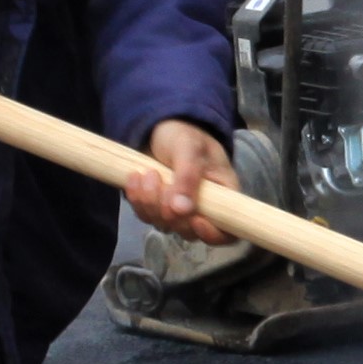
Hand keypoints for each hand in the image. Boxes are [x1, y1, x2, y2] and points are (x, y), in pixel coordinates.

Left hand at [121, 119, 239, 239]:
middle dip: (167, 210)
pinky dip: (137, 200)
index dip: (213, 234)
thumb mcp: (190, 148)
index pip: (228, 230)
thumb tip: (180, 210)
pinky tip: (134, 178)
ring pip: (164, 224)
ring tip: (146, 173)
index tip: (195, 221)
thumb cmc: (186, 134)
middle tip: (156, 177)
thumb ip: (187, 177)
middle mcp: (204, 209)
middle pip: (188, 230)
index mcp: (224, 195)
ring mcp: (180, 210)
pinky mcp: (159, 207)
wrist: (162, 128)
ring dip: (149, 203)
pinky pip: (146, 216)